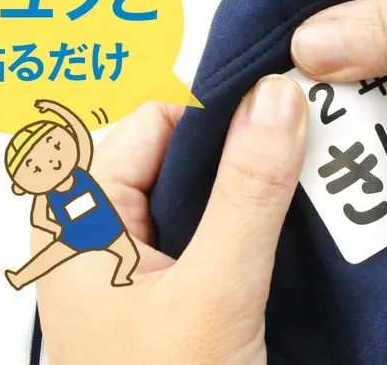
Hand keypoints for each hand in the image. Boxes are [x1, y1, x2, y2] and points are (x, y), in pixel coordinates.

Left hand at [34, 75, 307, 364]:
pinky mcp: (160, 288)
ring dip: (250, 194)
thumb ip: (248, 191)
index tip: (289, 112)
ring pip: (197, 192)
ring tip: (305, 199)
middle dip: (243, 154)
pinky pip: (205, 230)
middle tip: (310, 156)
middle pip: (178, 153)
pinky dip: (246, 227)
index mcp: (76, 217)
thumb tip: (277, 96)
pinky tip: (284, 236)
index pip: (156, 120)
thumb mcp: (215, 291)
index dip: (223, 112)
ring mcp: (128, 261)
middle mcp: (94, 230)